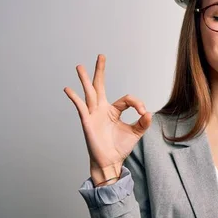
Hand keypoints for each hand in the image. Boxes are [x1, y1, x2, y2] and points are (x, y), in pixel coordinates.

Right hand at [64, 54, 151, 183]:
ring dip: (85, 79)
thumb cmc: (120, 147)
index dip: (137, 103)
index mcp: (114, 111)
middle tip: (101, 56)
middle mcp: (102, 109)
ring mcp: (93, 114)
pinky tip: (68, 89)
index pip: (126, 99)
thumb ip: (143, 123)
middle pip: (100, 86)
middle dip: (101, 71)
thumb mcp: (136, 133)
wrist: (110, 161)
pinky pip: (81, 107)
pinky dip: (75, 98)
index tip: (143, 112)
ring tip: (80, 66)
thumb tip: (149, 113)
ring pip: (90, 93)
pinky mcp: (87, 122)